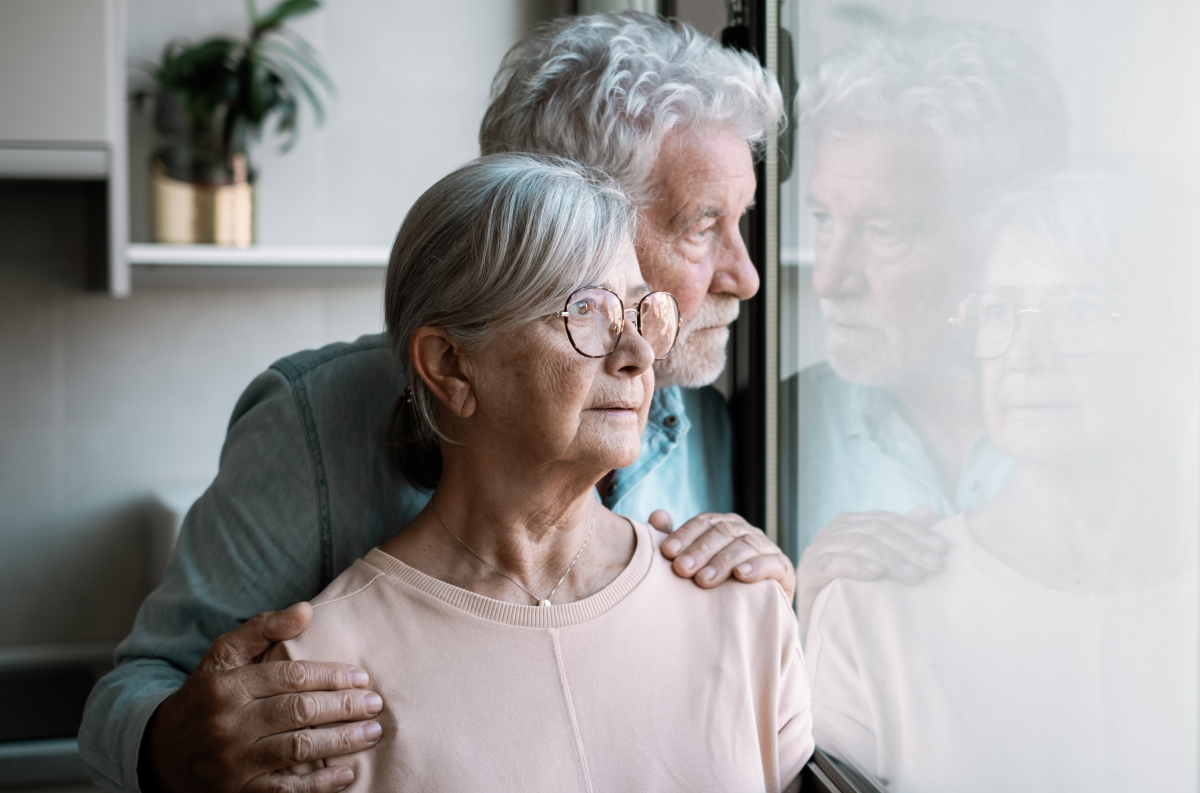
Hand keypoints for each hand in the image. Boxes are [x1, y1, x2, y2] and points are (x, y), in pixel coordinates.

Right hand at [141, 603, 383, 792]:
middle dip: (344, 707)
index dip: (332, 676)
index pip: (291, 677)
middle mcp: (229, 724)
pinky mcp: (237, 792)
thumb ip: (262, 629)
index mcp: (227, 686)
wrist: (161, 752)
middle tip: (376, 703)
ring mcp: (233, 762)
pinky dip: (320, 785)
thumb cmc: (205, 695)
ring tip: (372, 732)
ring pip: (298, 750)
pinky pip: (285, 791)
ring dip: (341, 741)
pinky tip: (347, 774)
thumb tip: (306, 609)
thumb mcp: (223, 656)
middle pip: (299, 712)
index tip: (362, 676)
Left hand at [650, 510, 795, 601]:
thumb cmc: (718, 584)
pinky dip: (757, 567)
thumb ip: (677, 542)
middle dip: (700, 550)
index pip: (704, 522)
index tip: (667, 552)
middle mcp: (745, 532)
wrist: (753, 611)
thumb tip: (657, 516)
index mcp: (724, 525)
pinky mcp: (783, 568)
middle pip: (722, 533)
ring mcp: (766, 547)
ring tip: (705, 579)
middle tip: (682, 569)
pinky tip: (741, 575)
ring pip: (745, 545)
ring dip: (723, 561)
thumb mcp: (695, 564)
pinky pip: (772, 563)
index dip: (685, 535)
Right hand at [794, 507, 944, 632]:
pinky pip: (832, 564)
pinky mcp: (808, 571)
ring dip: (889, 559)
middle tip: (934, 565)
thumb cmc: (852, 591)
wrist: (820, 624)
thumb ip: (899, 537)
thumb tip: (928, 513)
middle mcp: (832, 531)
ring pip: (857, 544)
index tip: (941, 549)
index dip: (915, 531)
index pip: (887, 520)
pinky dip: (855, 565)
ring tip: (914, 576)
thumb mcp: (879, 563)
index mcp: (849, 523)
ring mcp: (817, 549)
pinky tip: (877, 574)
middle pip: (875, 530)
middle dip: (908, 547)